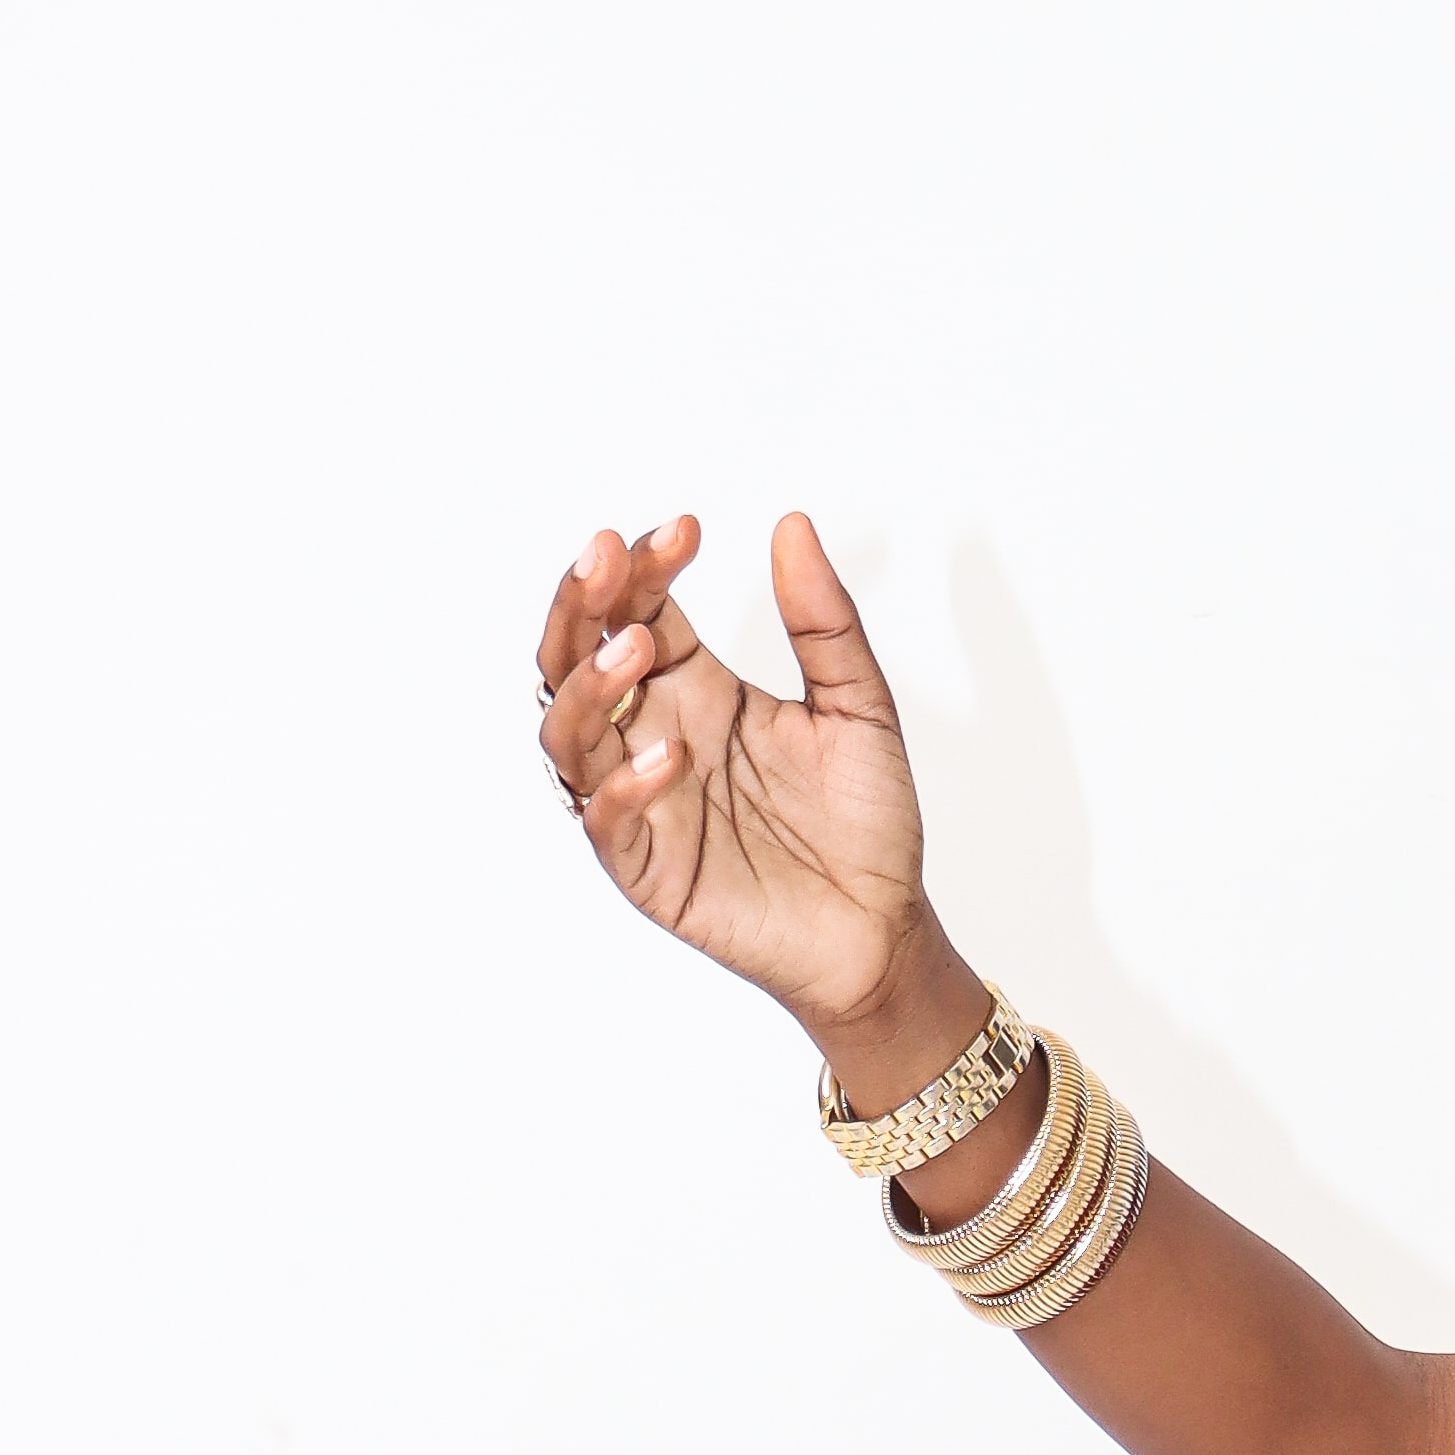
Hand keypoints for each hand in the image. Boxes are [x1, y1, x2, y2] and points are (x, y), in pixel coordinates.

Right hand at [534, 510, 942, 1054]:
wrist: (884, 930)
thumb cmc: (867, 822)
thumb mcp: (860, 708)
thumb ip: (825, 624)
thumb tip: (793, 524)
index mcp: (694, 686)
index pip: (641, 607)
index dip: (646, 565)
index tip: (686, 529)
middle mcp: (653, 732)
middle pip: (576, 656)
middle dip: (582, 603)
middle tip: (607, 556)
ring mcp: (641, 799)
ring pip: (570, 732)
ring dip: (589, 685)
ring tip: (636, 647)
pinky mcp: (647, 867)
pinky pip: (606, 821)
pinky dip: (625, 786)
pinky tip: (671, 755)